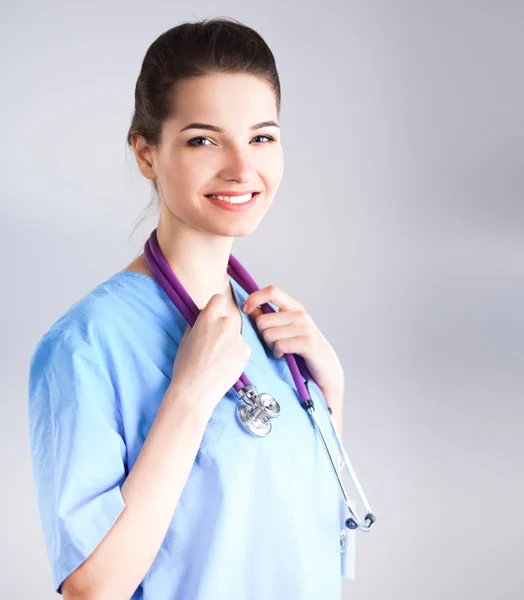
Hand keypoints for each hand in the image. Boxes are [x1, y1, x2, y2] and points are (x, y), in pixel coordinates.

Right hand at [170, 294, 250, 416]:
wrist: (195, 390)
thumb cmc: (185, 366)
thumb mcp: (185, 339)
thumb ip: (196, 324)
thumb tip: (202, 318)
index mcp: (208, 317)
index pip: (218, 299)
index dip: (215, 307)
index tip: (213, 316)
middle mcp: (226, 323)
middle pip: (227, 319)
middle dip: (221, 329)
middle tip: (211, 346)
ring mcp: (238, 337)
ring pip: (235, 335)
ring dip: (229, 343)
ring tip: (217, 360)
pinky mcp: (246, 351)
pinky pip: (242, 347)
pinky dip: (236, 354)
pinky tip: (225, 365)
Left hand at [242, 285, 344, 394]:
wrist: (326, 369)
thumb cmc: (300, 349)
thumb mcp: (284, 329)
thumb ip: (267, 318)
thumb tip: (248, 308)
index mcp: (293, 307)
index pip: (272, 291)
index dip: (254, 298)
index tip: (246, 310)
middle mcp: (300, 314)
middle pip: (262, 320)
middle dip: (262, 335)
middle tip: (273, 343)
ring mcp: (305, 328)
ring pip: (268, 334)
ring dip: (270, 346)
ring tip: (281, 350)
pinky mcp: (308, 343)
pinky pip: (279, 345)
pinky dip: (278, 353)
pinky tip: (285, 356)